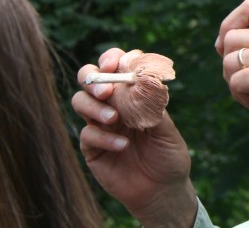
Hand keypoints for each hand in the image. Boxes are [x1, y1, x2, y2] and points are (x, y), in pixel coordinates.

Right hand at [72, 48, 196, 227]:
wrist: (162, 189)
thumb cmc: (168, 155)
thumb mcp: (167, 129)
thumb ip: (152, 107)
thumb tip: (140, 81)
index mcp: (133, 93)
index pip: (117, 66)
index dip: (113, 59)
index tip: (117, 63)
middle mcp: (113, 104)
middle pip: (90, 78)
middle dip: (94, 78)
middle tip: (107, 90)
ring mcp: (100, 124)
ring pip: (80, 101)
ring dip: (94, 106)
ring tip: (114, 118)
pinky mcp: (91, 147)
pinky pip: (86, 134)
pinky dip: (103, 137)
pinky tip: (122, 146)